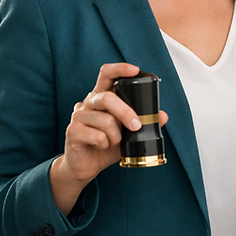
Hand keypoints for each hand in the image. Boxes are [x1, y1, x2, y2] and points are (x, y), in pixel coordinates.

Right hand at [50, 63, 168, 214]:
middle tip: (136, 125)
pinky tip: (103, 146)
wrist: (85, 166)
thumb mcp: (128, 133)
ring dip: (116, 134)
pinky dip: (105, 143)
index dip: (119, 69)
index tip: (135, 70)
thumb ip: (144, 122)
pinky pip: (95, 135)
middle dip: (125, 111)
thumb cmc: (106, 145)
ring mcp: (78, 117)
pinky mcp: (72, 132)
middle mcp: (88, 103)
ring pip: (104, 119)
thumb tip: (163, 116)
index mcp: (101, 97)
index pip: (106, 74)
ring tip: (116, 141)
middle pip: (106, 97)